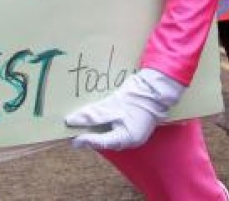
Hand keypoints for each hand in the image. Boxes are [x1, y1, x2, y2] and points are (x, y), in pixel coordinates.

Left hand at [65, 69, 183, 150]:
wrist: (157, 86)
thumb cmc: (137, 97)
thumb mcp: (113, 105)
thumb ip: (93, 115)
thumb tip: (72, 121)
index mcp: (128, 139)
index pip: (102, 142)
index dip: (86, 139)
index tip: (73, 136)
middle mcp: (131, 139)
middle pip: (105, 140)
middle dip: (90, 134)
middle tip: (75, 129)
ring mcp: (133, 131)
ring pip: (109, 133)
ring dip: (96, 127)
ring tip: (82, 122)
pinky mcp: (132, 122)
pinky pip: (115, 126)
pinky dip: (105, 122)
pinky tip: (96, 116)